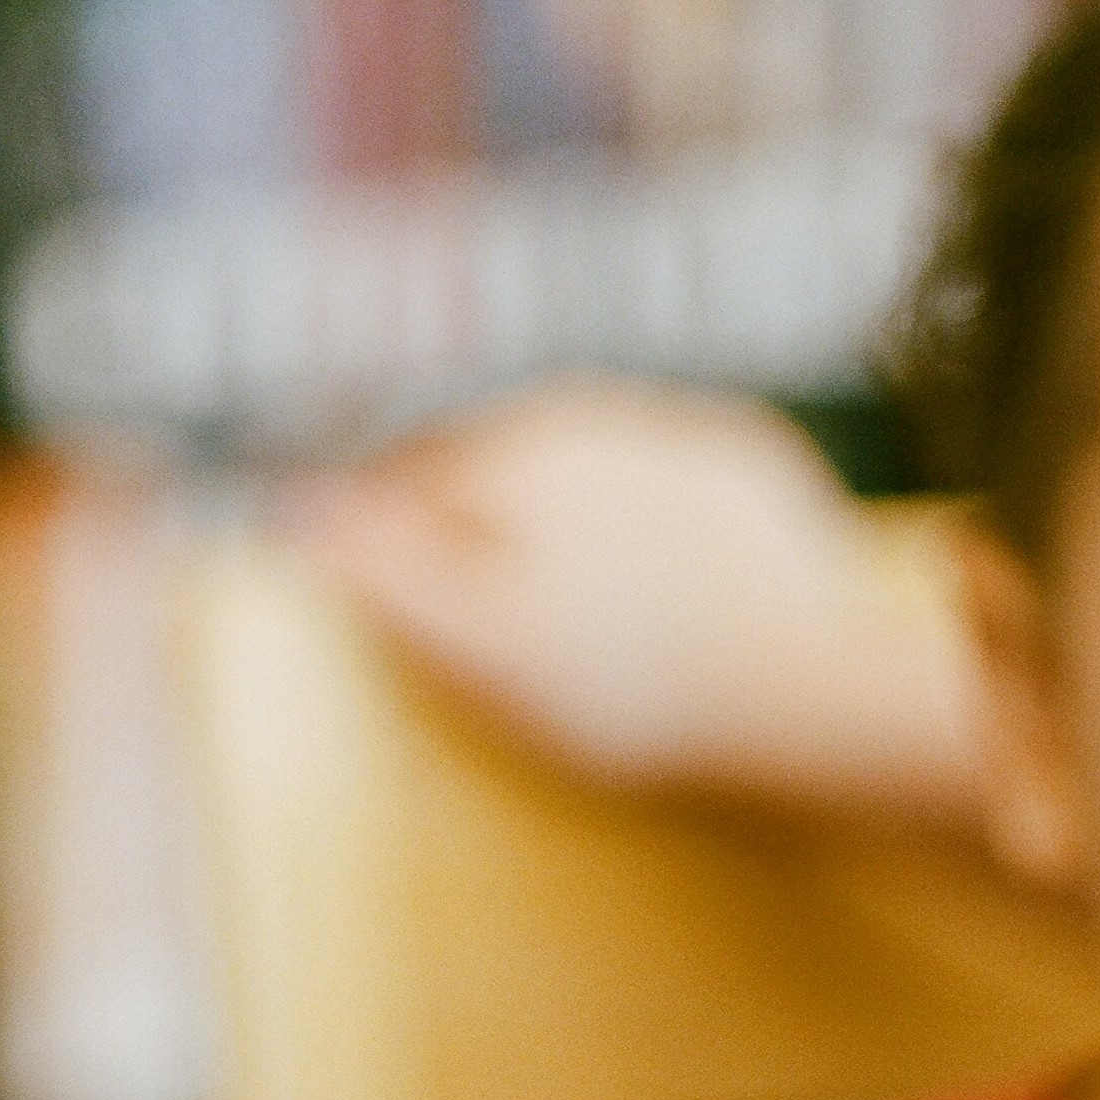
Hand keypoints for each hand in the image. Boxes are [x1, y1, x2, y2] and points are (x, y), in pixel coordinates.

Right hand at [287, 378, 987, 822]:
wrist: (807, 686)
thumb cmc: (626, 682)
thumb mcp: (474, 644)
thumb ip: (379, 568)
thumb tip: (293, 507)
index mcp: (508, 454)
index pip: (401, 482)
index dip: (372, 538)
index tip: (372, 599)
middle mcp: (590, 414)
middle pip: (493, 465)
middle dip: (469, 519)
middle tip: (469, 613)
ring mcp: (678, 434)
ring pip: (583, 466)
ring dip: (559, 514)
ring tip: (565, 606)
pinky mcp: (753, 470)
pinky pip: (673, 486)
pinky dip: (652, 524)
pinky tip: (657, 586)